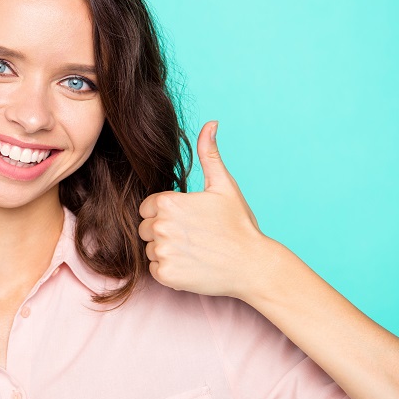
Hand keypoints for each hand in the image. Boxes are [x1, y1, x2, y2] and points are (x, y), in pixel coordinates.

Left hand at [138, 121, 271, 298]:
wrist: (253, 265)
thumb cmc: (239, 224)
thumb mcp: (224, 185)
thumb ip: (209, 154)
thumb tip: (211, 123)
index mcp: (168, 202)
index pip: (148, 207)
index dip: (166, 212)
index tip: (189, 219)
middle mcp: (160, 226)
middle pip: (146, 228)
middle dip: (164, 231)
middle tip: (194, 236)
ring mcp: (162, 252)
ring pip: (150, 249)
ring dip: (167, 251)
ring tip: (195, 250)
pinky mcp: (166, 275)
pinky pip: (155, 269)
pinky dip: (170, 270)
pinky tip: (192, 265)